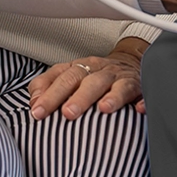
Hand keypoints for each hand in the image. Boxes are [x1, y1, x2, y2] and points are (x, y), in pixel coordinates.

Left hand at [26, 39, 146, 119]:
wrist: (129, 62)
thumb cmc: (94, 76)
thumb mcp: (68, 76)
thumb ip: (47, 87)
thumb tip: (33, 103)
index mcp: (79, 67)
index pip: (61, 77)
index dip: (49, 93)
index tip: (37, 111)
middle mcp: (98, 70)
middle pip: (85, 80)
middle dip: (76, 97)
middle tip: (66, 114)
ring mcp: (119, 78)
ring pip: (114, 84)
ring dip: (109, 96)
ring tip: (103, 109)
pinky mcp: (140, 87)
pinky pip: (142, 93)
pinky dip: (142, 101)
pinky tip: (139, 110)